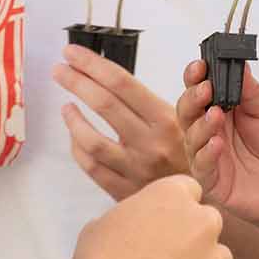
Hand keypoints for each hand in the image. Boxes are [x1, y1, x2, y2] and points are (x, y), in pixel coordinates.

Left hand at [54, 44, 189, 199]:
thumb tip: (132, 71)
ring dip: (73, 119)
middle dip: (76, 82)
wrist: (198, 204)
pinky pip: (92, 166)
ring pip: (92, 140)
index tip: (74, 54)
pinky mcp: (123, 190)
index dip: (93, 65)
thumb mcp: (189, 121)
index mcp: (167, 120)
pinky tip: (76, 135)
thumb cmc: (189, 157)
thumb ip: (160, 98)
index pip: (123, 83)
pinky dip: (79, 147)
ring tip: (66, 105)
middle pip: (105, 105)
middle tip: (60, 69)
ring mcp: (135, 169)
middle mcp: (150, 144)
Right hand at [70, 175, 232, 258]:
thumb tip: (129, 226)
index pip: (188, 189)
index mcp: (172, 196)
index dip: (175, 206)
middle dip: (192, 234)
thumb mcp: (103, 224)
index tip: (162, 220)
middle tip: (165, 251)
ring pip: (217, 257)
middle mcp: (200, 223)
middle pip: (208, 221)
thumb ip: (129, 217)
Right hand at [176, 60, 258, 231]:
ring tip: (216, 116)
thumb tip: (238, 62)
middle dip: (193, 97)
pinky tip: (216, 144)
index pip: (200, 88)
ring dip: (201, 124)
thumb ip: (252, 91)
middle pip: (187, 110)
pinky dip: (206, 153)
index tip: (200, 65)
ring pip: (190, 137)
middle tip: (205, 90)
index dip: (196, 76)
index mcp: (223, 109)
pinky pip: (201, 165)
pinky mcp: (213, 180)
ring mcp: (209, 155)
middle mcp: (211, 130)